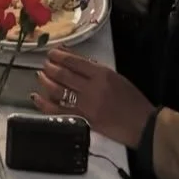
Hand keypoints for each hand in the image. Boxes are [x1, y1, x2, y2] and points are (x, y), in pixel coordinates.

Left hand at [31, 49, 154, 148]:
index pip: (74, 61)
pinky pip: (59, 111)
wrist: (143, 126)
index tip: (51, 52)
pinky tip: (36, 97)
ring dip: (46, 81)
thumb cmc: (132, 99)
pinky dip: (45, 103)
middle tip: (44, 63)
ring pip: (58, 91)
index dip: (59, 55)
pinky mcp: (84, 121)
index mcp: (102, 74)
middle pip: (63, 74)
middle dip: (50, 67)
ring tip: (40, 75)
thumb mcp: (115, 77)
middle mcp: (92, 88)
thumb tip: (73, 60)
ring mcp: (86, 106)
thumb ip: (95, 69)